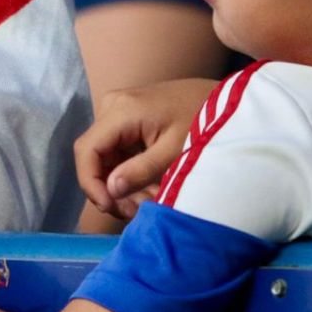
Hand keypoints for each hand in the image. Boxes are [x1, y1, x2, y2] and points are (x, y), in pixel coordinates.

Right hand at [74, 76, 218, 220]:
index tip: (109, 207)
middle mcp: (111, 107)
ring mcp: (117, 112)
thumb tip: (110, 192)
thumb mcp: (174, 151)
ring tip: (150, 200)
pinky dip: (129, 173)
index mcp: (120, 111)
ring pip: (105, 158)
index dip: (90, 182)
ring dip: (122, 184)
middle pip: (95, 157)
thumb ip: (140, 171)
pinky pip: (117, 152)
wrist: (224, 100)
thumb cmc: (202, 122)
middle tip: (138, 211)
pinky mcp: (125, 120)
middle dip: (111, 189)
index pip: (87, 150)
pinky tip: (150, 187)